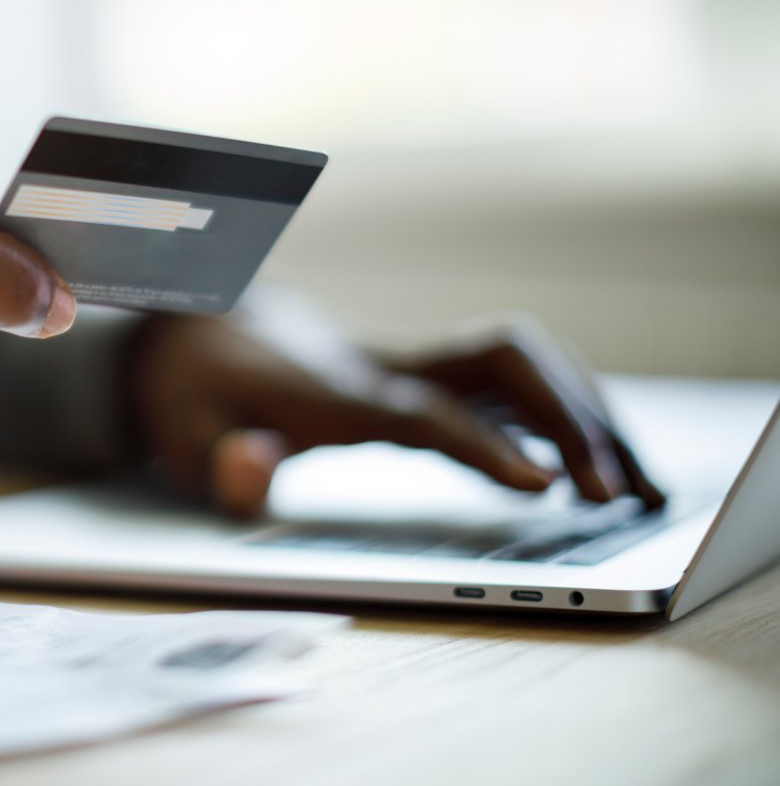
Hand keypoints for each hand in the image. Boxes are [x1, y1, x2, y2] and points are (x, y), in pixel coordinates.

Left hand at [129, 303, 663, 518]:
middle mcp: (382, 365)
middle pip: (496, 361)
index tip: (545, 484)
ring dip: (584, 411)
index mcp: (328, 390)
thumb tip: (255, 468)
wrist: (196, 325)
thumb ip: (218, 462)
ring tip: (641, 487)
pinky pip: (509, 379)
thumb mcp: (180, 436)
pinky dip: (565, 412)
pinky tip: (602, 461)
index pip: (419, 410)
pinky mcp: (422, 370)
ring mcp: (408, 360)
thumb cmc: (191, 391)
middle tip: (614, 495)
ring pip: (518, 360)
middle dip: (566, 417)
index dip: (482, 443)